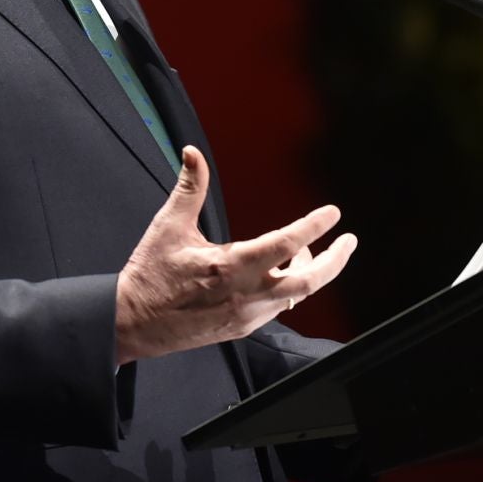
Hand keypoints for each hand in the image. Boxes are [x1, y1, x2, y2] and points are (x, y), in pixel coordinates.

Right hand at [115, 145, 356, 364]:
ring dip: (309, 272)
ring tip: (307, 252)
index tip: (332, 213)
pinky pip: (277, 307)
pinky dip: (289, 289)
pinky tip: (282, 275)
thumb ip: (189, 188)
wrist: (133, 323)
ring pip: (295, 296)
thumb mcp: (168, 226)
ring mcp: (246, 315)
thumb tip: (193, 153)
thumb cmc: (150, 274)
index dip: (314, 226)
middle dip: (335, 261)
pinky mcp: (241, 328)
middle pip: (310, 282)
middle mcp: (246, 295)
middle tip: (348, 241)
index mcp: (230, 266)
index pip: (286, 243)